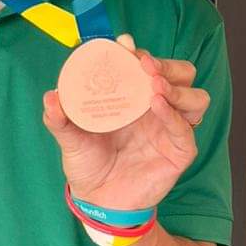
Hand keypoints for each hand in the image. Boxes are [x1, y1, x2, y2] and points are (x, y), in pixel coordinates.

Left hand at [43, 34, 210, 210]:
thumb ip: (58, 117)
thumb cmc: (87, 163)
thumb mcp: (69, 137)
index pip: (149, 65)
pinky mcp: (179, 152)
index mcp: (135, 96)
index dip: (139, 53)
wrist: (96, 199)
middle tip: (144, 64)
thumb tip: (51, 96)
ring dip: (177, 86)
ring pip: (195, 98)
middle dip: (167, 65)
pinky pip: (185, 130)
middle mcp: (157, 108)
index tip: (124, 46)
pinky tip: (156, 104)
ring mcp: (171, 129)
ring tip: (153, 83)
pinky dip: (173, 115)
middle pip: (181, 74)